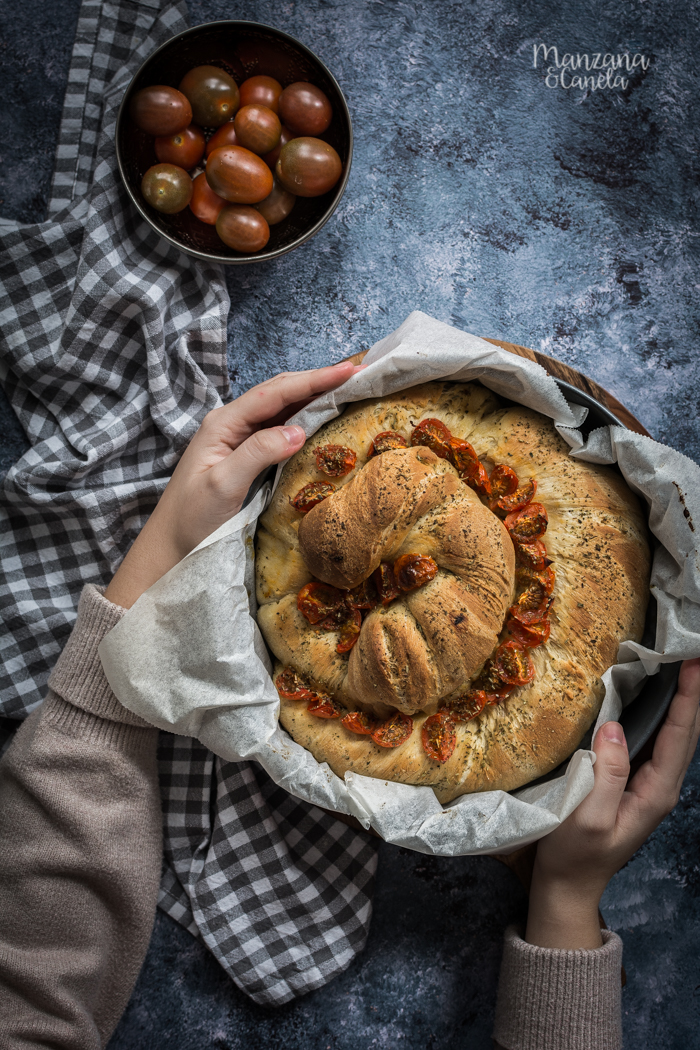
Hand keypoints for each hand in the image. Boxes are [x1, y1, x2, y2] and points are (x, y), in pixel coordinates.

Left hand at [104, 361, 361, 608]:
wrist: (170, 546)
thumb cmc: (191, 518)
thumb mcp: (223, 486)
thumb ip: (258, 453)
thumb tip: (298, 430)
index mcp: (223, 423)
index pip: (275, 393)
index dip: (314, 380)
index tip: (349, 371)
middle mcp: (231, 424)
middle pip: (280, 393)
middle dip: (319, 381)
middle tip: (359, 374)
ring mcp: (238, 439)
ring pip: (282, 409)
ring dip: (314, 397)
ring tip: (348, 389)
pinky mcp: (245, 456)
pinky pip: (279, 429)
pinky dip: (305, 419)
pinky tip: (323, 419)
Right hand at [526, 658, 699, 948]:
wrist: (566, 885)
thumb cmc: (574, 855)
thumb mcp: (589, 818)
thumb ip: (607, 774)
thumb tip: (614, 727)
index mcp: (655, 793)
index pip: (679, 736)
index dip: (688, 699)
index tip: (692, 664)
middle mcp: (659, 787)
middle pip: (686, 733)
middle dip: (693, 694)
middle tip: (694, 655)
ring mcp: (647, 785)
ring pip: (674, 736)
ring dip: (681, 702)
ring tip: (683, 668)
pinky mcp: (631, 783)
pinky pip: (656, 741)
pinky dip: (663, 714)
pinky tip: (656, 699)